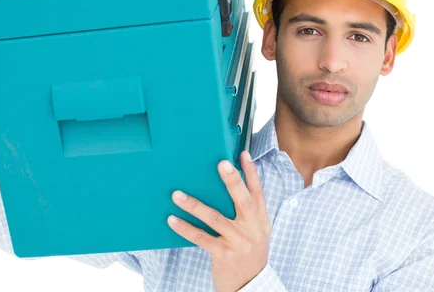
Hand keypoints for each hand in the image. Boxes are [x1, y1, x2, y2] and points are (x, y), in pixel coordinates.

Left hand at [167, 151, 270, 291]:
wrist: (250, 285)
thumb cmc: (249, 253)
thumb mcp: (256, 231)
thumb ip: (248, 211)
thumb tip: (230, 183)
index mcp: (260, 219)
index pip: (257, 191)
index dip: (251, 172)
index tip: (242, 154)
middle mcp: (252, 229)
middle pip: (242, 200)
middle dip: (232, 180)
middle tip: (221, 164)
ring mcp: (238, 242)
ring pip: (215, 218)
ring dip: (194, 205)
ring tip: (177, 194)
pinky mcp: (223, 254)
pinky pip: (201, 238)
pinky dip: (185, 228)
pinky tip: (172, 220)